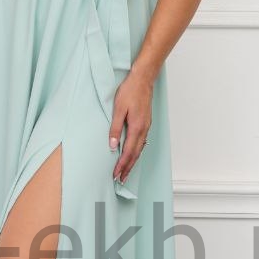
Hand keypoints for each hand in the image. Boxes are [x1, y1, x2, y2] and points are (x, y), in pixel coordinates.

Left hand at [109, 68, 152, 184]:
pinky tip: (133, 154)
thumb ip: (115, 128)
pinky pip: (141, 143)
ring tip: (126, 172)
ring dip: (132, 162)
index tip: (115, 175)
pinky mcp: (145, 123)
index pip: (128, 152)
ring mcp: (146, 127)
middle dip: (128, 168)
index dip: (122, 165)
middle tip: (121, 180)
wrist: (143, 79)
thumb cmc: (129, 91)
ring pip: (140, 149)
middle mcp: (143, 130)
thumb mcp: (118, 109)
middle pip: (136, 154)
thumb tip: (113, 146)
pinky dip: (136, 152)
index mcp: (136, 127)